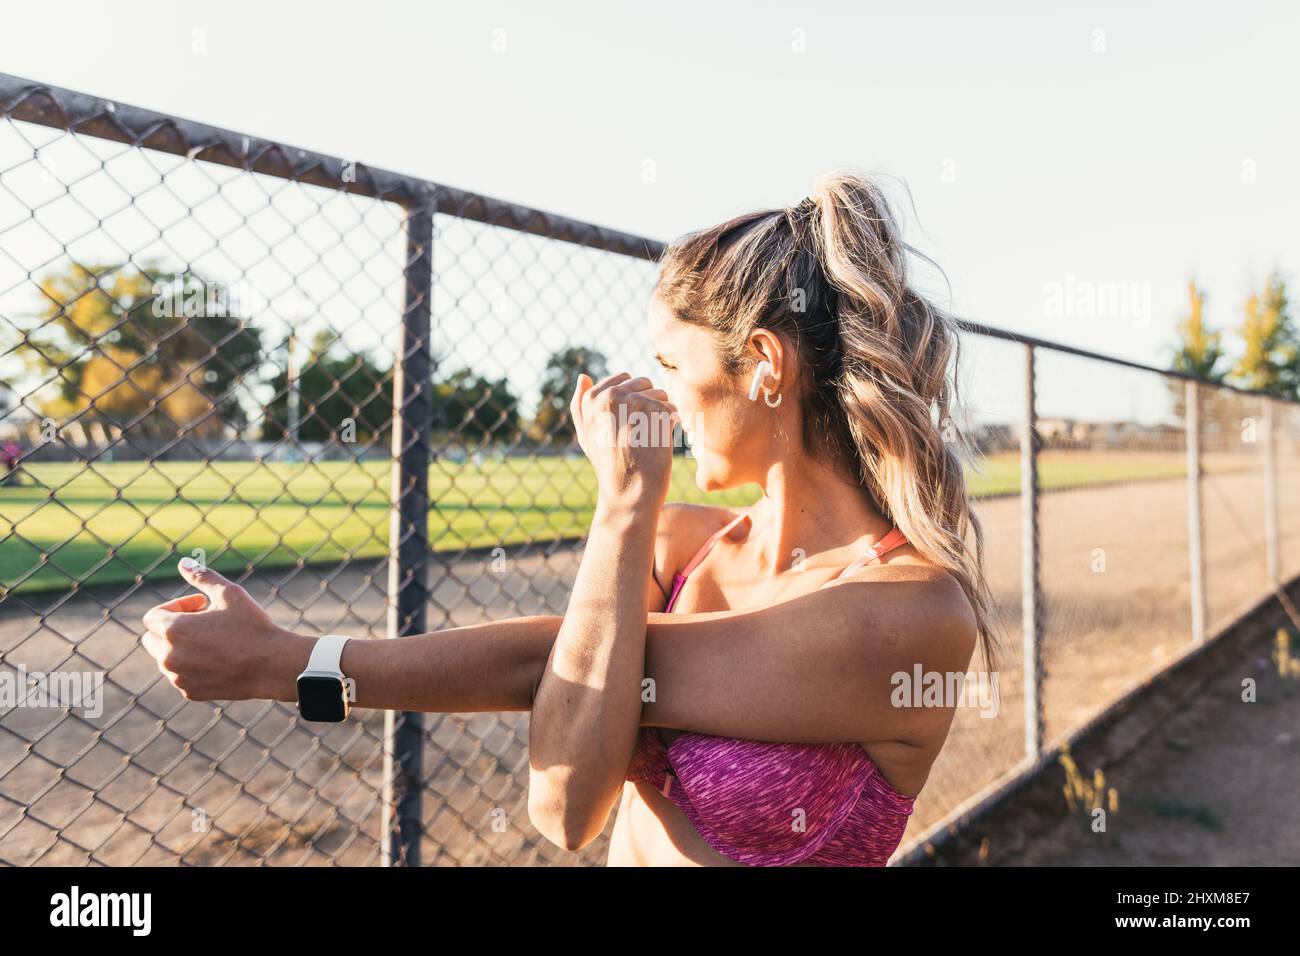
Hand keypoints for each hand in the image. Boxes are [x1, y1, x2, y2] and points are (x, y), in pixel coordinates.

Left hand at [141, 559, 306, 701]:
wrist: (272, 665)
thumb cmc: (252, 626)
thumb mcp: (229, 593)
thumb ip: (202, 576)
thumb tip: (183, 562)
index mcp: (173, 629)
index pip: (152, 617)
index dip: (175, 607)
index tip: (201, 606)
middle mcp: (168, 656)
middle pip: (151, 639)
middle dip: (171, 629)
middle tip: (204, 623)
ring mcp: (178, 677)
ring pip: (165, 659)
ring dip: (180, 648)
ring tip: (214, 641)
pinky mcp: (190, 692)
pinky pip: (180, 676)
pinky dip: (192, 667)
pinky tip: (219, 659)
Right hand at [569, 371, 677, 511]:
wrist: (628, 493)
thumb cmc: (609, 466)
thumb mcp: (586, 435)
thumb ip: (580, 405)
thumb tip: (583, 376)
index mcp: (593, 398)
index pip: (625, 379)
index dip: (632, 400)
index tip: (627, 424)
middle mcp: (611, 395)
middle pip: (645, 384)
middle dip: (648, 404)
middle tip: (639, 433)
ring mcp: (635, 402)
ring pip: (662, 394)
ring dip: (661, 415)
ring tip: (648, 439)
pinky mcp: (656, 412)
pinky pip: (673, 409)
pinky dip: (672, 426)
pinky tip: (659, 443)